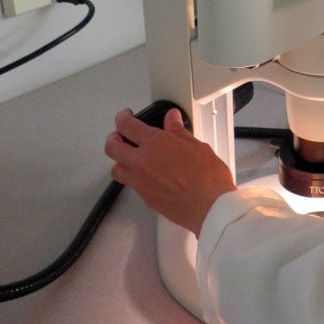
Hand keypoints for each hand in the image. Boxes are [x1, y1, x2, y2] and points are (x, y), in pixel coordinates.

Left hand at [104, 108, 236, 234]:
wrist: (210, 207)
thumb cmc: (208, 179)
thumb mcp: (197, 146)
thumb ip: (178, 132)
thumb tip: (172, 121)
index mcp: (155, 144)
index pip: (127, 125)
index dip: (123, 118)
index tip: (126, 116)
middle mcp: (142, 162)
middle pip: (112, 147)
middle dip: (114, 138)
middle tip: (121, 135)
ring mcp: (140, 181)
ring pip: (116, 168)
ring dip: (119, 160)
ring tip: (128, 157)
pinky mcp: (145, 197)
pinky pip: (129, 184)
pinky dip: (133, 177)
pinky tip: (145, 174)